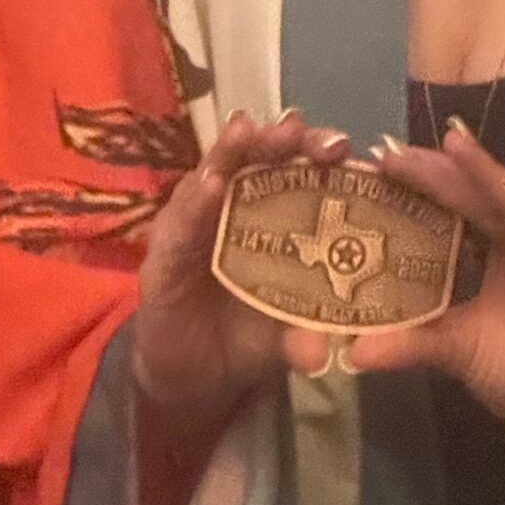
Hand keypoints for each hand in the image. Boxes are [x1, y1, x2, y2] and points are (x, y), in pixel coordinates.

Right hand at [133, 109, 345, 417]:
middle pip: (257, 157)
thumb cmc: (250, 332)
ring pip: (214, 175)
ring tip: (245, 133)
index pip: (299, 167)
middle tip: (296, 129)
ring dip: (231, 153)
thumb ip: (303, 335)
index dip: (317, 150)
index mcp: (277, 212)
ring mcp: (196, 223)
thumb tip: (321, 353)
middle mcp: (236, 205)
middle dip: (277, 138)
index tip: (342, 146)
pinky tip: (209, 188)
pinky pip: (179, 224)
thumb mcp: (285, 334)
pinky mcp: (162, 253)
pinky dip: (194, 203)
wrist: (194, 375)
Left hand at [344, 124, 504, 504]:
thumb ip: (415, 343)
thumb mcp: (462, 352)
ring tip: (456, 145)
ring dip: (490, 173)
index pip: (454, 204)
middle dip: (441, 169)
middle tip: (398, 150)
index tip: (376, 162)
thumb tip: (351, 350)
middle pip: (481, 194)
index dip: (419, 183)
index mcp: (494, 247)